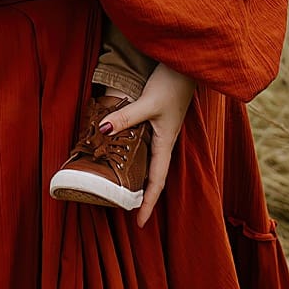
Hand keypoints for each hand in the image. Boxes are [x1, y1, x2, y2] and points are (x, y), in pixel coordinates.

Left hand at [99, 61, 196, 227]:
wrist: (187, 64)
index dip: (148, 204)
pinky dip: (136, 155)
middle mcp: (164, 141)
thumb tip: (102, 131)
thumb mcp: (148, 102)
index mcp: (165, 144)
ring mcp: (162, 131)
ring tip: (122, 188)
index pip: (157, 182)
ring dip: (138, 176)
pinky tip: (124, 152)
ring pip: (149, 161)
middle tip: (125, 209)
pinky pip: (147, 145)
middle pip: (153, 175)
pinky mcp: (158, 119)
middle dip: (142, 195)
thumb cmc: (172, 84)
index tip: (139, 223)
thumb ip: (126, 117)